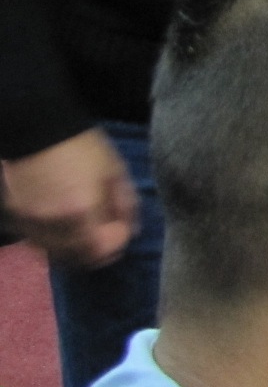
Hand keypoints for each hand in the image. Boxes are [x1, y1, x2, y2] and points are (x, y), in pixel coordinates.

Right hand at [1, 128, 139, 268]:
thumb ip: (126, 205)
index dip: (114, 246)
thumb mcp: (115, 171)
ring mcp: (31, 221)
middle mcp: (53, 223)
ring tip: (86, 232)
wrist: (37, 128)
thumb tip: (131, 231)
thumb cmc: (83, 147)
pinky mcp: (16, 216)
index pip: (98, 252)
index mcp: (80, 211)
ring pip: (54, 253)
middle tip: (107, 236)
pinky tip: (64, 226)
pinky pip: (37, 240)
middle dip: (96, 251)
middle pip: (76, 258)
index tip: (121, 230)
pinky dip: (53, 240)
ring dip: (74, 249)